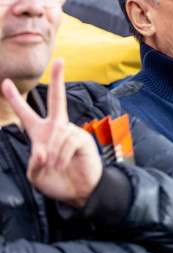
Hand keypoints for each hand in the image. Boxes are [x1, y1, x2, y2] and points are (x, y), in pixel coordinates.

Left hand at [1, 59, 101, 207]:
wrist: (80, 192)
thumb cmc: (58, 181)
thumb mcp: (36, 174)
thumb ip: (34, 161)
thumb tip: (43, 151)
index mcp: (42, 134)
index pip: (26, 113)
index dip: (15, 98)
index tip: (5, 82)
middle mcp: (58, 128)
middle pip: (57, 99)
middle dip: (58, 80)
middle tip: (60, 60)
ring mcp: (72, 132)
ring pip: (56, 135)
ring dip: (51, 153)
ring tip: (54, 166)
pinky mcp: (83, 140)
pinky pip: (67, 142)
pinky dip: (61, 156)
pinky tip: (62, 165)